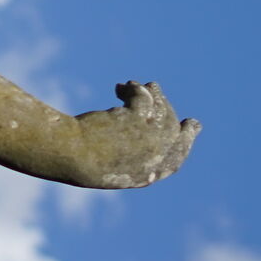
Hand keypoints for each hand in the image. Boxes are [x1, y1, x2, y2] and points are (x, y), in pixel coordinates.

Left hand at [69, 81, 200, 188]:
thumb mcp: (104, 165)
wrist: (69, 155)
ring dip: (154, 95)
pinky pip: (144, 97)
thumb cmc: (76, 162)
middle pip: (172, 132)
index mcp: (146, 177)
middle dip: (169, 111)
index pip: (174, 161)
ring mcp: (148, 139)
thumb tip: (128, 139)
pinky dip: (134, 89)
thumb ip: (122, 156)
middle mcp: (153, 159)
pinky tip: (121, 86)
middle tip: (159, 92)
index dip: (184, 142)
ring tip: (139, 84)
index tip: (191, 125)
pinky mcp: (137, 119)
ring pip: (162, 113)